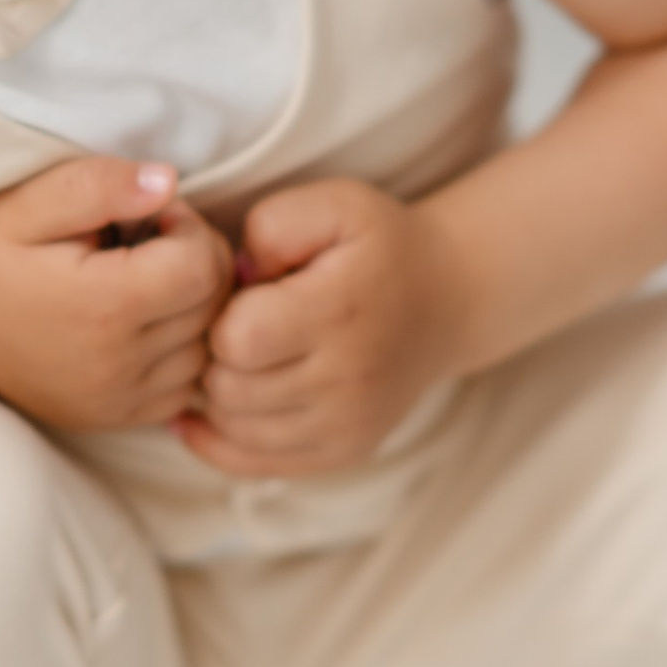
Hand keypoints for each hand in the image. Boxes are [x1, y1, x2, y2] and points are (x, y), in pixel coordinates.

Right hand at [0, 158, 235, 432]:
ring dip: (197, 309)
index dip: (190, 228)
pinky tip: (147, 323)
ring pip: (209, 349)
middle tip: (152, 242)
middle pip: (215, 307)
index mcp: (103, 306)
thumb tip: (168, 182)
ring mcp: (121, 400)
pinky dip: (183, 352)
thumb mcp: (26, 203)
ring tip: (148, 282)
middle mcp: (119, 363)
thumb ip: (100, 184)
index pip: (203, 265)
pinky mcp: (119, 418)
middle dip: (198, 262)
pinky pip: (189, 386)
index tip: (153, 217)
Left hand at [179, 180, 468, 476]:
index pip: (236, 340)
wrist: (450, 298)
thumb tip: (234, 278)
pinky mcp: (346, 452)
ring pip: (235, 430)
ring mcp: (349, 425)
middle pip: (229, 390)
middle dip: (216, 357)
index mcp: (339, 313)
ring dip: (221, 396)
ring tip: (241, 361)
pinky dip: (224, 438)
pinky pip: (254, 463)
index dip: (220, 317)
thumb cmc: (380, 246)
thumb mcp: (335, 204)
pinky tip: (216, 409)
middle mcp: (348, 380)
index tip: (242, 298)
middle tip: (237, 330)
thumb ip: (271, 224)